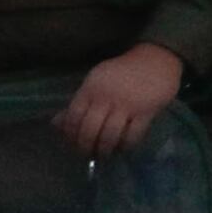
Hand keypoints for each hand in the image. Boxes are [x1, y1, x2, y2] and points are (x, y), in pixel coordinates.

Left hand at [57, 42, 189, 159]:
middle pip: (90, 130)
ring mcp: (127, 105)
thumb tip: (56, 123)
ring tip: (104, 154)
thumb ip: (79, 102)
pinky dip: (126, 145)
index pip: (74, 117)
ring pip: (110, 135)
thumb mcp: (96, 81)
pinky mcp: (146, 111)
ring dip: (105, 149)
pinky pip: (133, 135)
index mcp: (91, 88)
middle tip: (88, 153)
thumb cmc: (122, 72)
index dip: (70, 135)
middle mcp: (106, 97)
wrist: (155, 58)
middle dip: (86, 146)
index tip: (72, 144)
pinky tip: (123, 147)